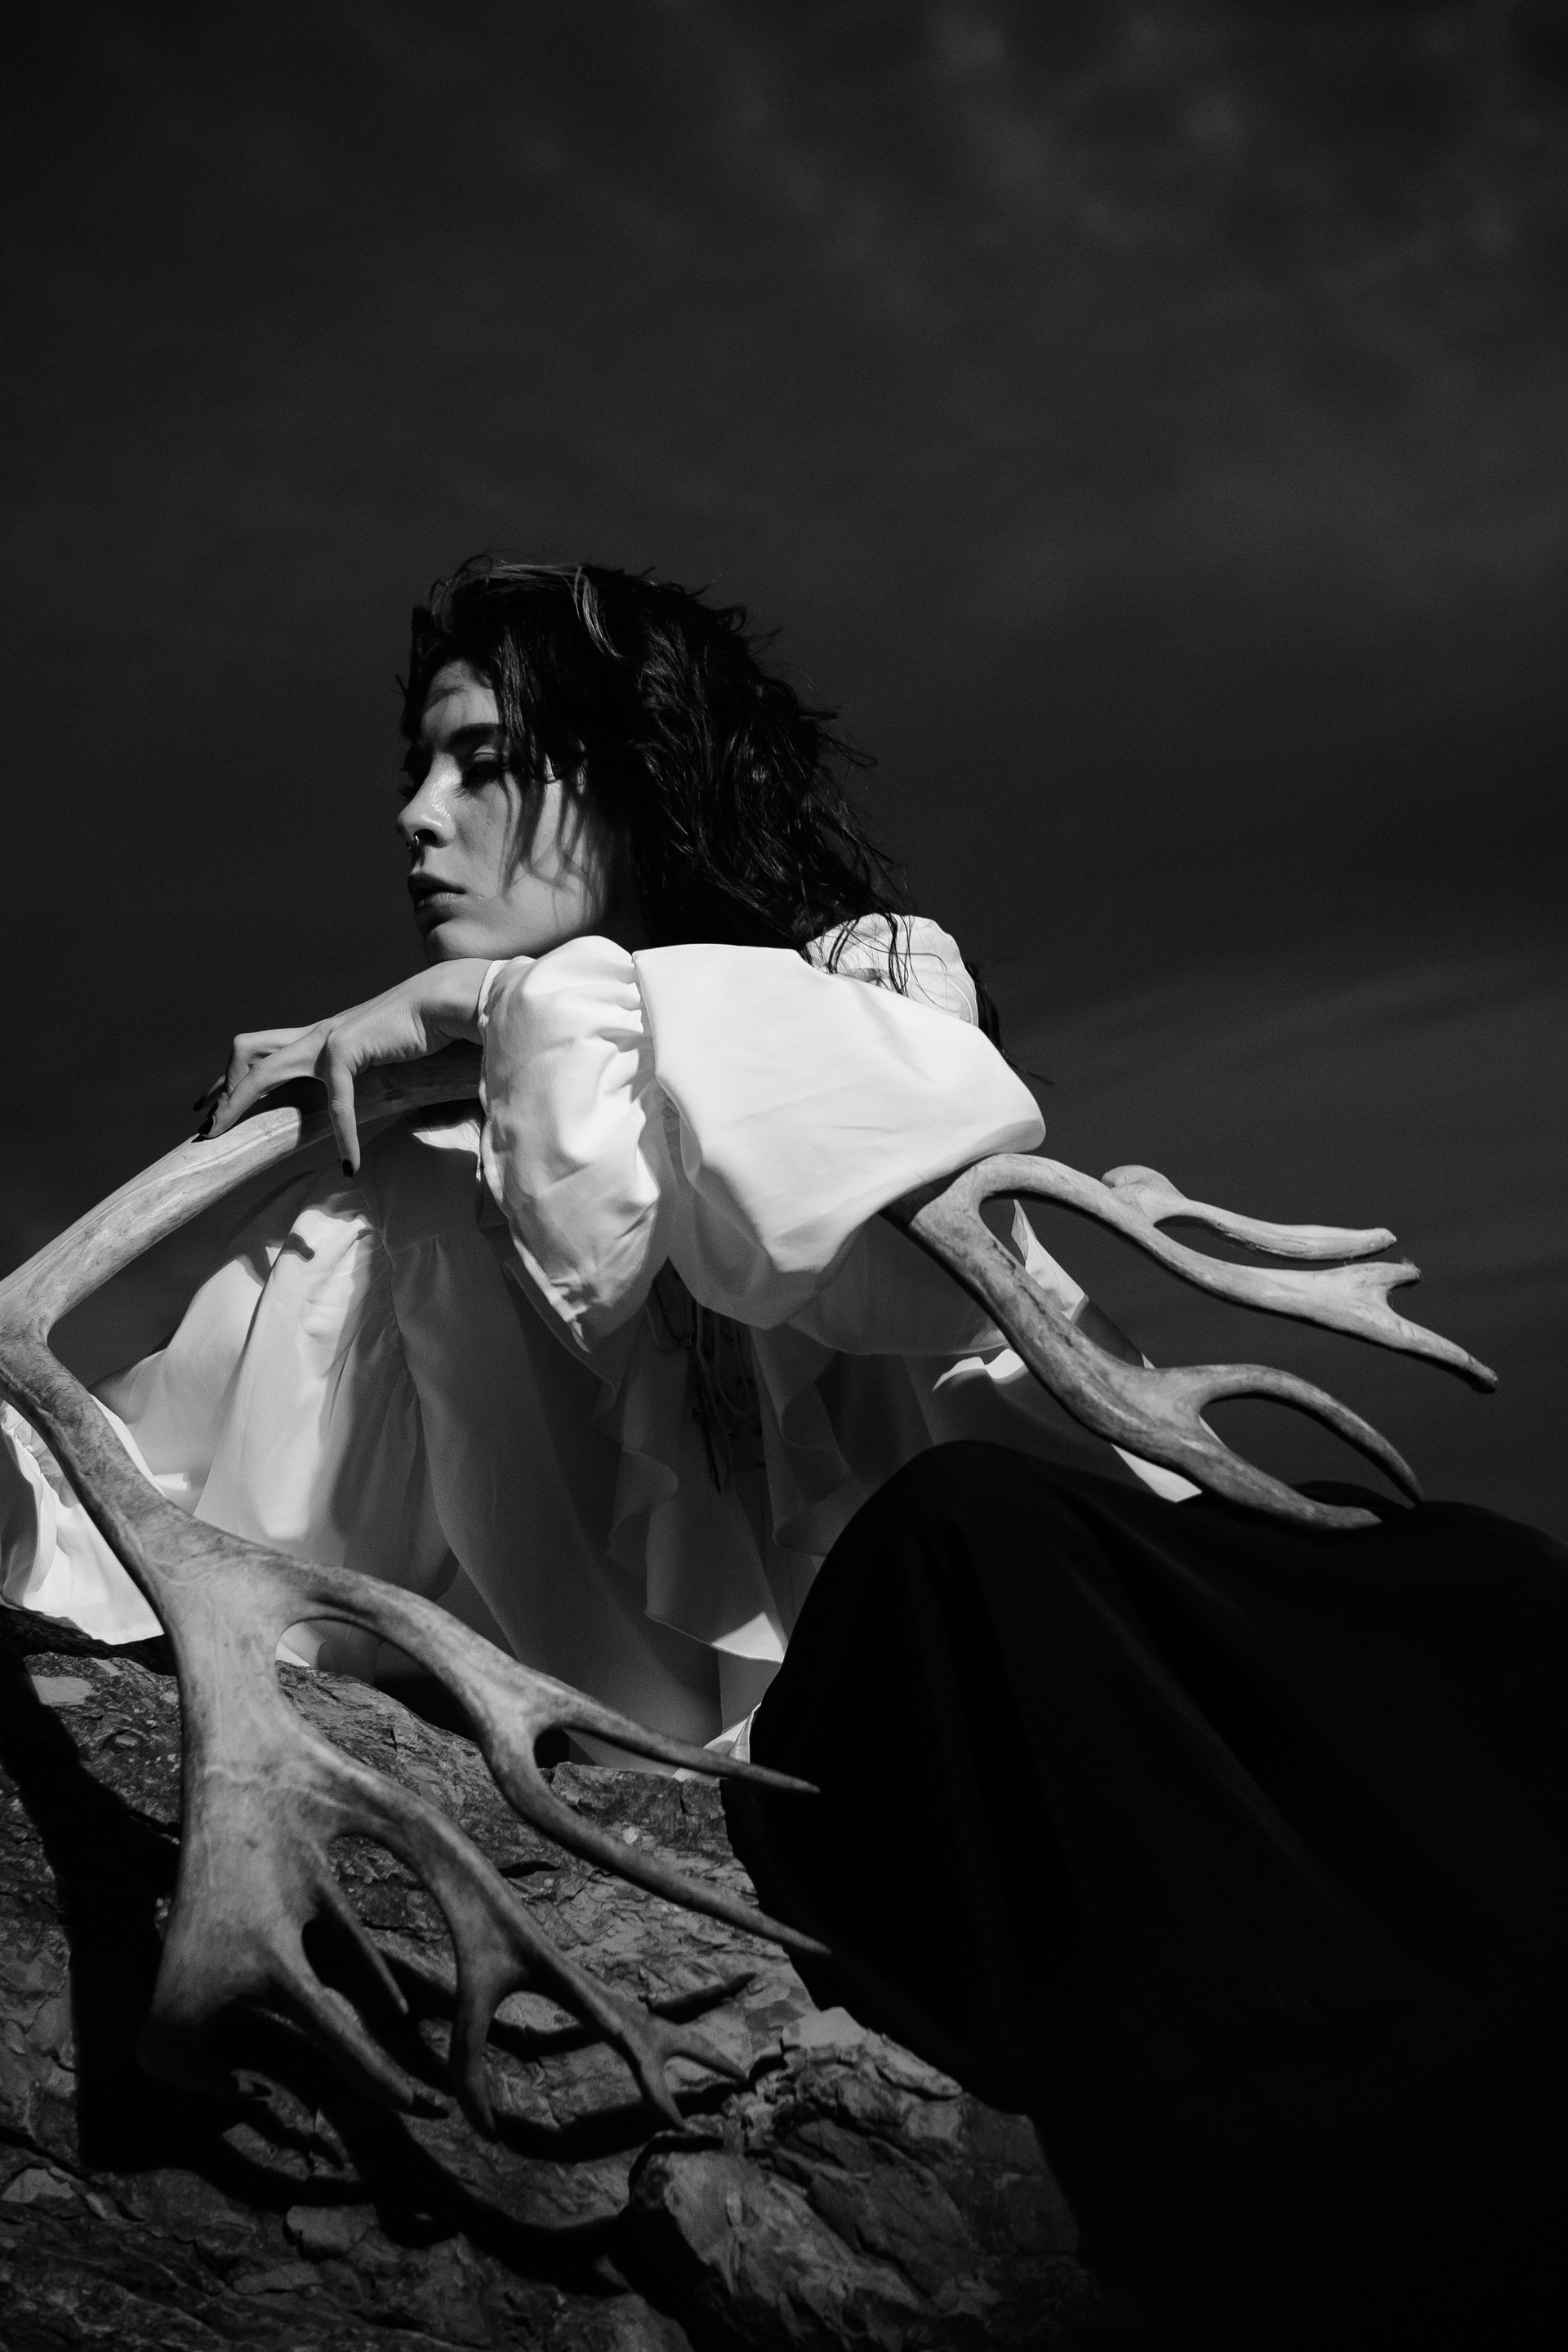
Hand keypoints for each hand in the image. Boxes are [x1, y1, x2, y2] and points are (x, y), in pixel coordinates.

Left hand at [198, 960, 492, 1173]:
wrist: (445, 1003)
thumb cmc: (421, 1029)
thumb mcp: (379, 1053)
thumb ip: (360, 1070)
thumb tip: (357, 1095)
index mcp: (316, 1034)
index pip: (255, 1048)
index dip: (226, 1076)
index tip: (206, 1105)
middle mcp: (313, 1034)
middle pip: (244, 1049)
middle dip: (221, 1090)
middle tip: (207, 1129)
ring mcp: (326, 1039)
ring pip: (263, 1070)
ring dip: (240, 1104)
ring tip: (227, 1137)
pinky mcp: (348, 1050)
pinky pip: (336, 1102)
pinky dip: (345, 1136)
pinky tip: (351, 1165)